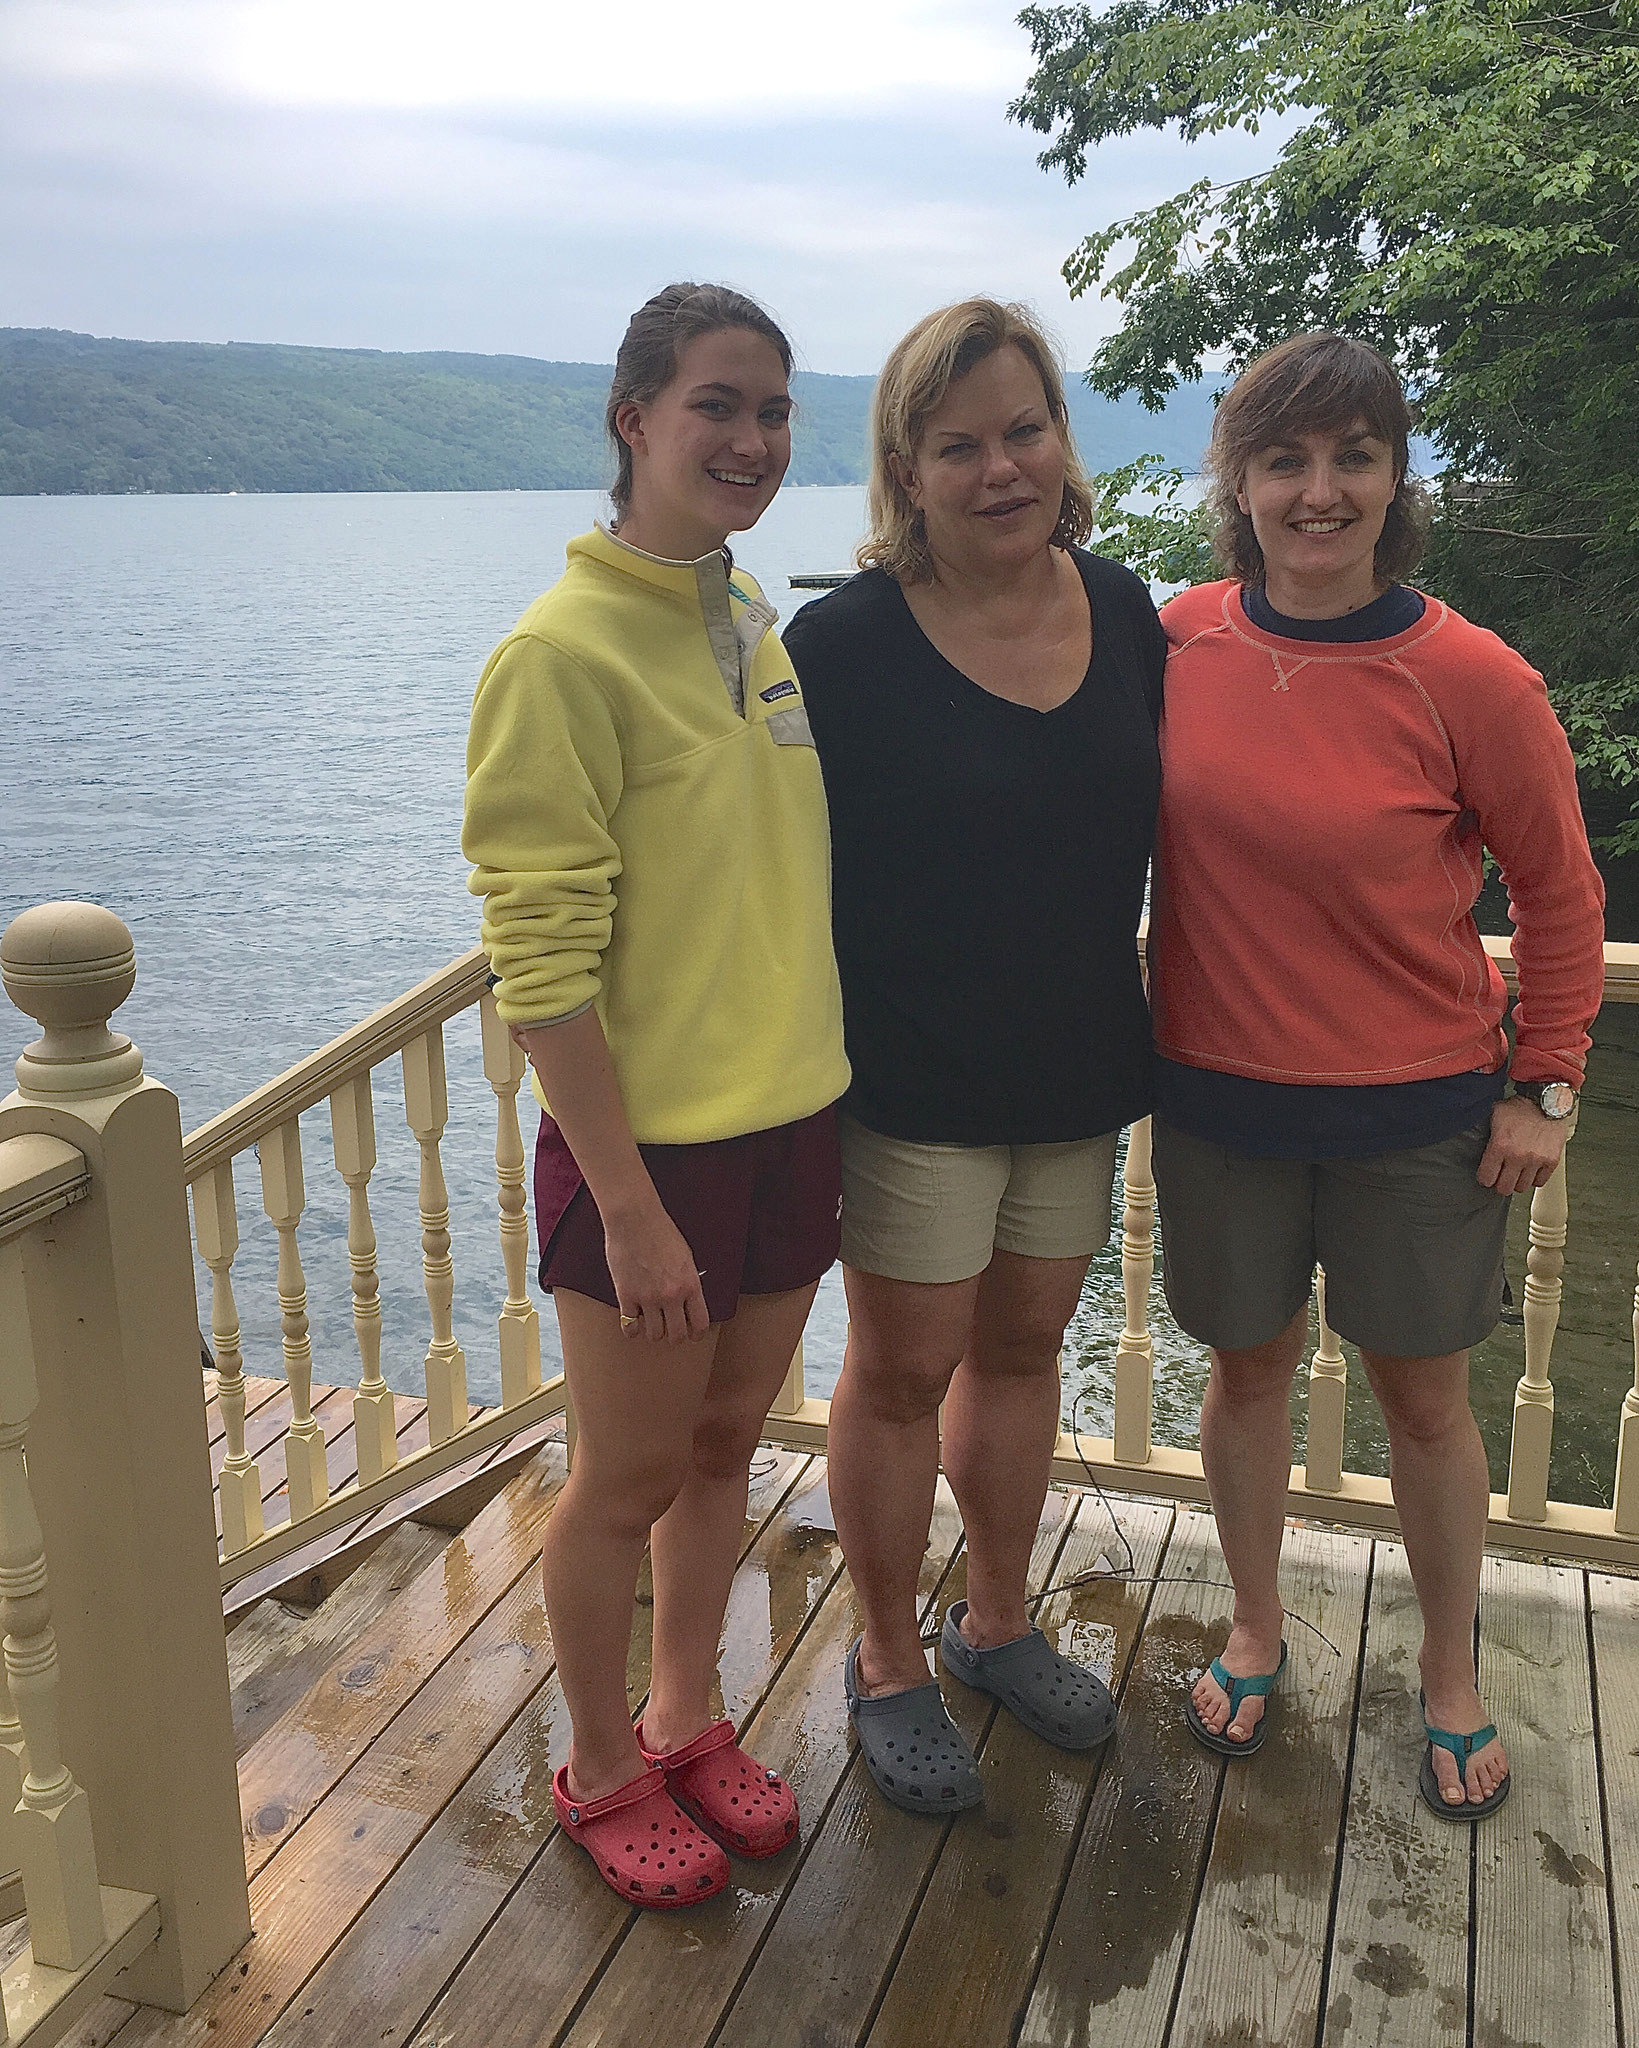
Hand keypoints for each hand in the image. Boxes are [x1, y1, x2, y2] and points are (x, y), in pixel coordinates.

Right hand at [601, 1201, 709, 1344]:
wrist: (634, 1219)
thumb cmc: (660, 1231)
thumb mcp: (685, 1257)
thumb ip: (688, 1281)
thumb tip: (687, 1299)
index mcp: (690, 1285)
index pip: (700, 1323)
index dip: (696, 1333)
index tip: (693, 1334)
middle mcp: (671, 1296)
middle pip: (676, 1335)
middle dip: (675, 1336)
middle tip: (670, 1331)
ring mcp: (648, 1298)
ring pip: (654, 1335)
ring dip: (654, 1332)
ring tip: (651, 1324)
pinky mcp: (626, 1296)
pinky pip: (630, 1326)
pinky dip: (631, 1329)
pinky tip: (633, 1323)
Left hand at [1476, 1096, 1568, 1196]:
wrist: (1546, 1100)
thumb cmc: (1520, 1107)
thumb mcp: (1494, 1116)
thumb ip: (1484, 1131)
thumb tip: (1471, 1136)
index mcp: (1500, 1145)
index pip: (1486, 1178)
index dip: (1484, 1178)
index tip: (1487, 1175)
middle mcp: (1518, 1156)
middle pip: (1504, 1188)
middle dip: (1499, 1183)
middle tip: (1501, 1177)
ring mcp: (1536, 1160)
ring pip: (1521, 1187)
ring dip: (1517, 1181)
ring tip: (1516, 1173)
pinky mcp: (1551, 1161)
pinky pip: (1540, 1182)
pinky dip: (1534, 1179)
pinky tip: (1530, 1171)